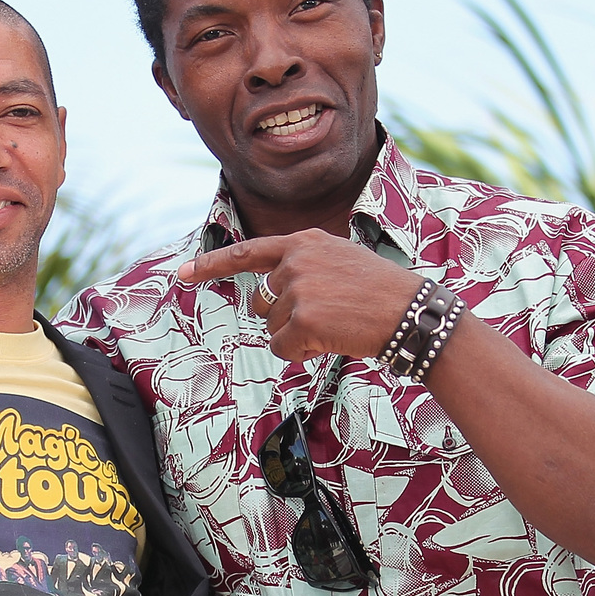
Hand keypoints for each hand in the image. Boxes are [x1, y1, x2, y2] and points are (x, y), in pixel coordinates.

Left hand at [177, 229, 422, 362]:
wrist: (411, 313)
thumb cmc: (379, 294)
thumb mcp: (339, 262)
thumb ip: (302, 269)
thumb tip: (265, 300)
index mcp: (304, 242)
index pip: (248, 252)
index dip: (212, 265)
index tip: (183, 273)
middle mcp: (296, 261)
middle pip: (262, 303)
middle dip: (285, 318)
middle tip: (328, 317)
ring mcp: (298, 290)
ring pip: (273, 328)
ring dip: (298, 337)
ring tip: (336, 325)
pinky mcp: (302, 319)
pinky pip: (282, 348)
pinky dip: (302, 353)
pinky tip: (331, 341)